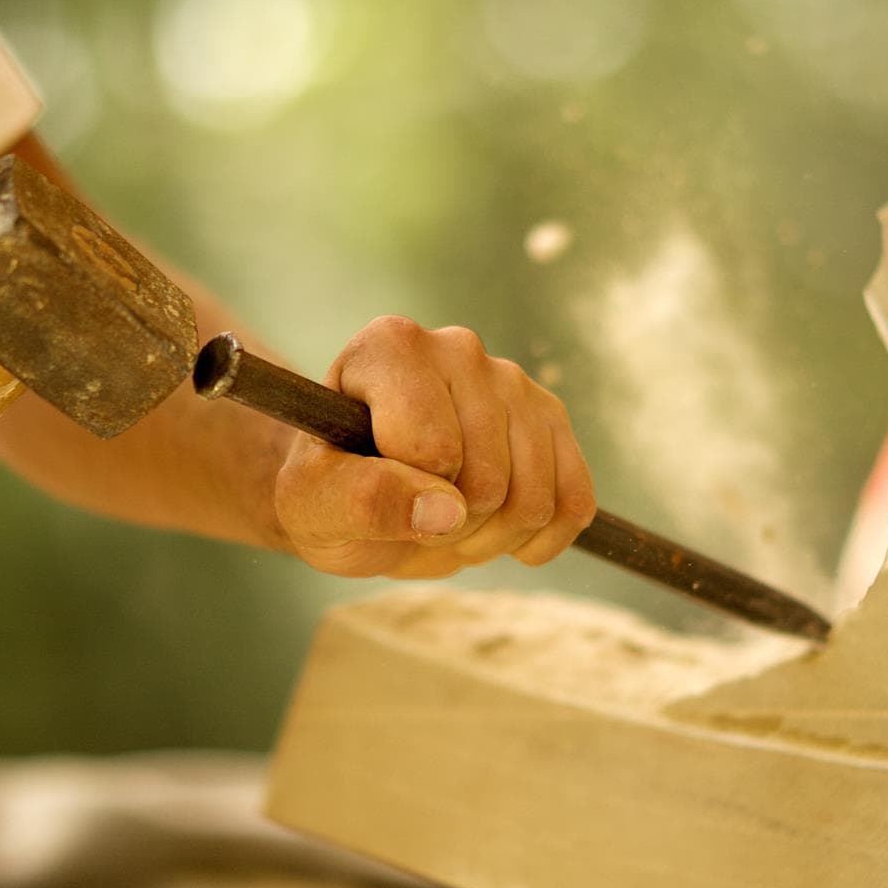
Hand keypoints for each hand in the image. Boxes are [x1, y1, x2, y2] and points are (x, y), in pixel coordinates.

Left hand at [273, 316, 597, 577]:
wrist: (355, 493)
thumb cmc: (326, 490)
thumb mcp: (313, 503)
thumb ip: (362, 500)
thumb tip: (445, 510)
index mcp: (391, 347)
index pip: (432, 447)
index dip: (404, 492)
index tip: (371, 485)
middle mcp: (459, 348)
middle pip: (488, 481)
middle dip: (448, 527)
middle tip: (408, 514)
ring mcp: (514, 382)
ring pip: (535, 500)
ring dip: (490, 540)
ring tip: (445, 521)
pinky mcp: (552, 420)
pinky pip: (574, 504)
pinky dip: (540, 540)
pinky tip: (500, 534)